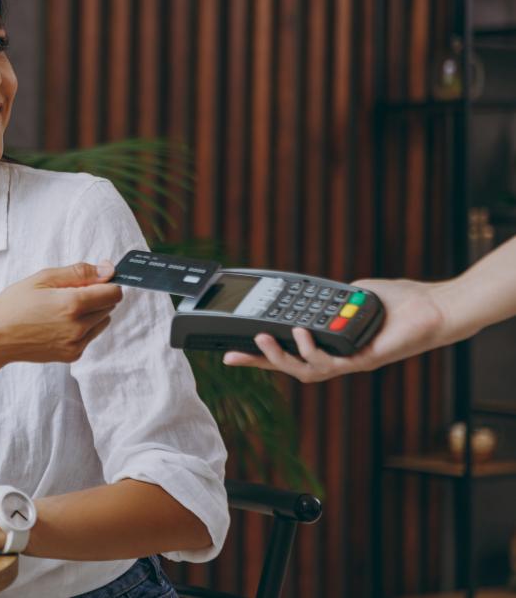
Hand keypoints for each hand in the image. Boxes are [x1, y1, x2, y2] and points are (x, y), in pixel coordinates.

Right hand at [0, 261, 122, 365]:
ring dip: (91, 313)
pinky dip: (82, 328)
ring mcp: (76, 344)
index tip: (94, 280)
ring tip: (62, 309)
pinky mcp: (72, 355)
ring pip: (102, 322)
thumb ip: (79, 272)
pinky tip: (58, 323)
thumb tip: (108, 270)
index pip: (114, 293)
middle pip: (109, 306)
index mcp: (73, 304)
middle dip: (97, 296)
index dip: (107, 283)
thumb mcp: (43, 278)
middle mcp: (78, 327)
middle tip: (68, 293)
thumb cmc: (14, 304)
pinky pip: (90, 336)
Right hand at [222, 278, 446, 382]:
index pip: (291, 350)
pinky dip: (311, 349)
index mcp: (332, 343)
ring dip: (280, 358)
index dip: (262, 353)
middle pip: (291, 368)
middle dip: (260, 362)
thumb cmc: (399, 302)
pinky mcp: (363, 360)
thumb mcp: (352, 294)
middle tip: (234, 355)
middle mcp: (339, 357)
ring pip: (305, 371)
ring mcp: (350, 361)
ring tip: (264, 338)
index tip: (233, 350)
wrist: (432, 309)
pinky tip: (301, 332)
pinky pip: (330, 362)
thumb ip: (330, 300)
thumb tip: (311, 297)